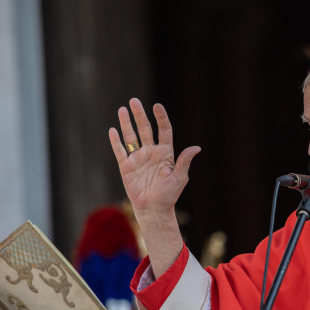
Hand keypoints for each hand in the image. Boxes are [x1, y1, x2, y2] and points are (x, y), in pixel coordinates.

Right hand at [109, 98, 200, 213]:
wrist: (153, 209)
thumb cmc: (169, 195)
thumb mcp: (179, 178)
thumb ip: (184, 162)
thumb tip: (196, 148)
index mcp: (165, 153)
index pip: (164, 130)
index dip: (161, 118)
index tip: (157, 106)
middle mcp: (151, 152)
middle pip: (145, 129)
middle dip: (139, 115)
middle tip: (134, 100)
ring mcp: (138, 158)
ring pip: (131, 137)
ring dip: (126, 123)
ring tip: (122, 109)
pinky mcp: (126, 167)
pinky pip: (120, 151)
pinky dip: (116, 141)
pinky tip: (112, 130)